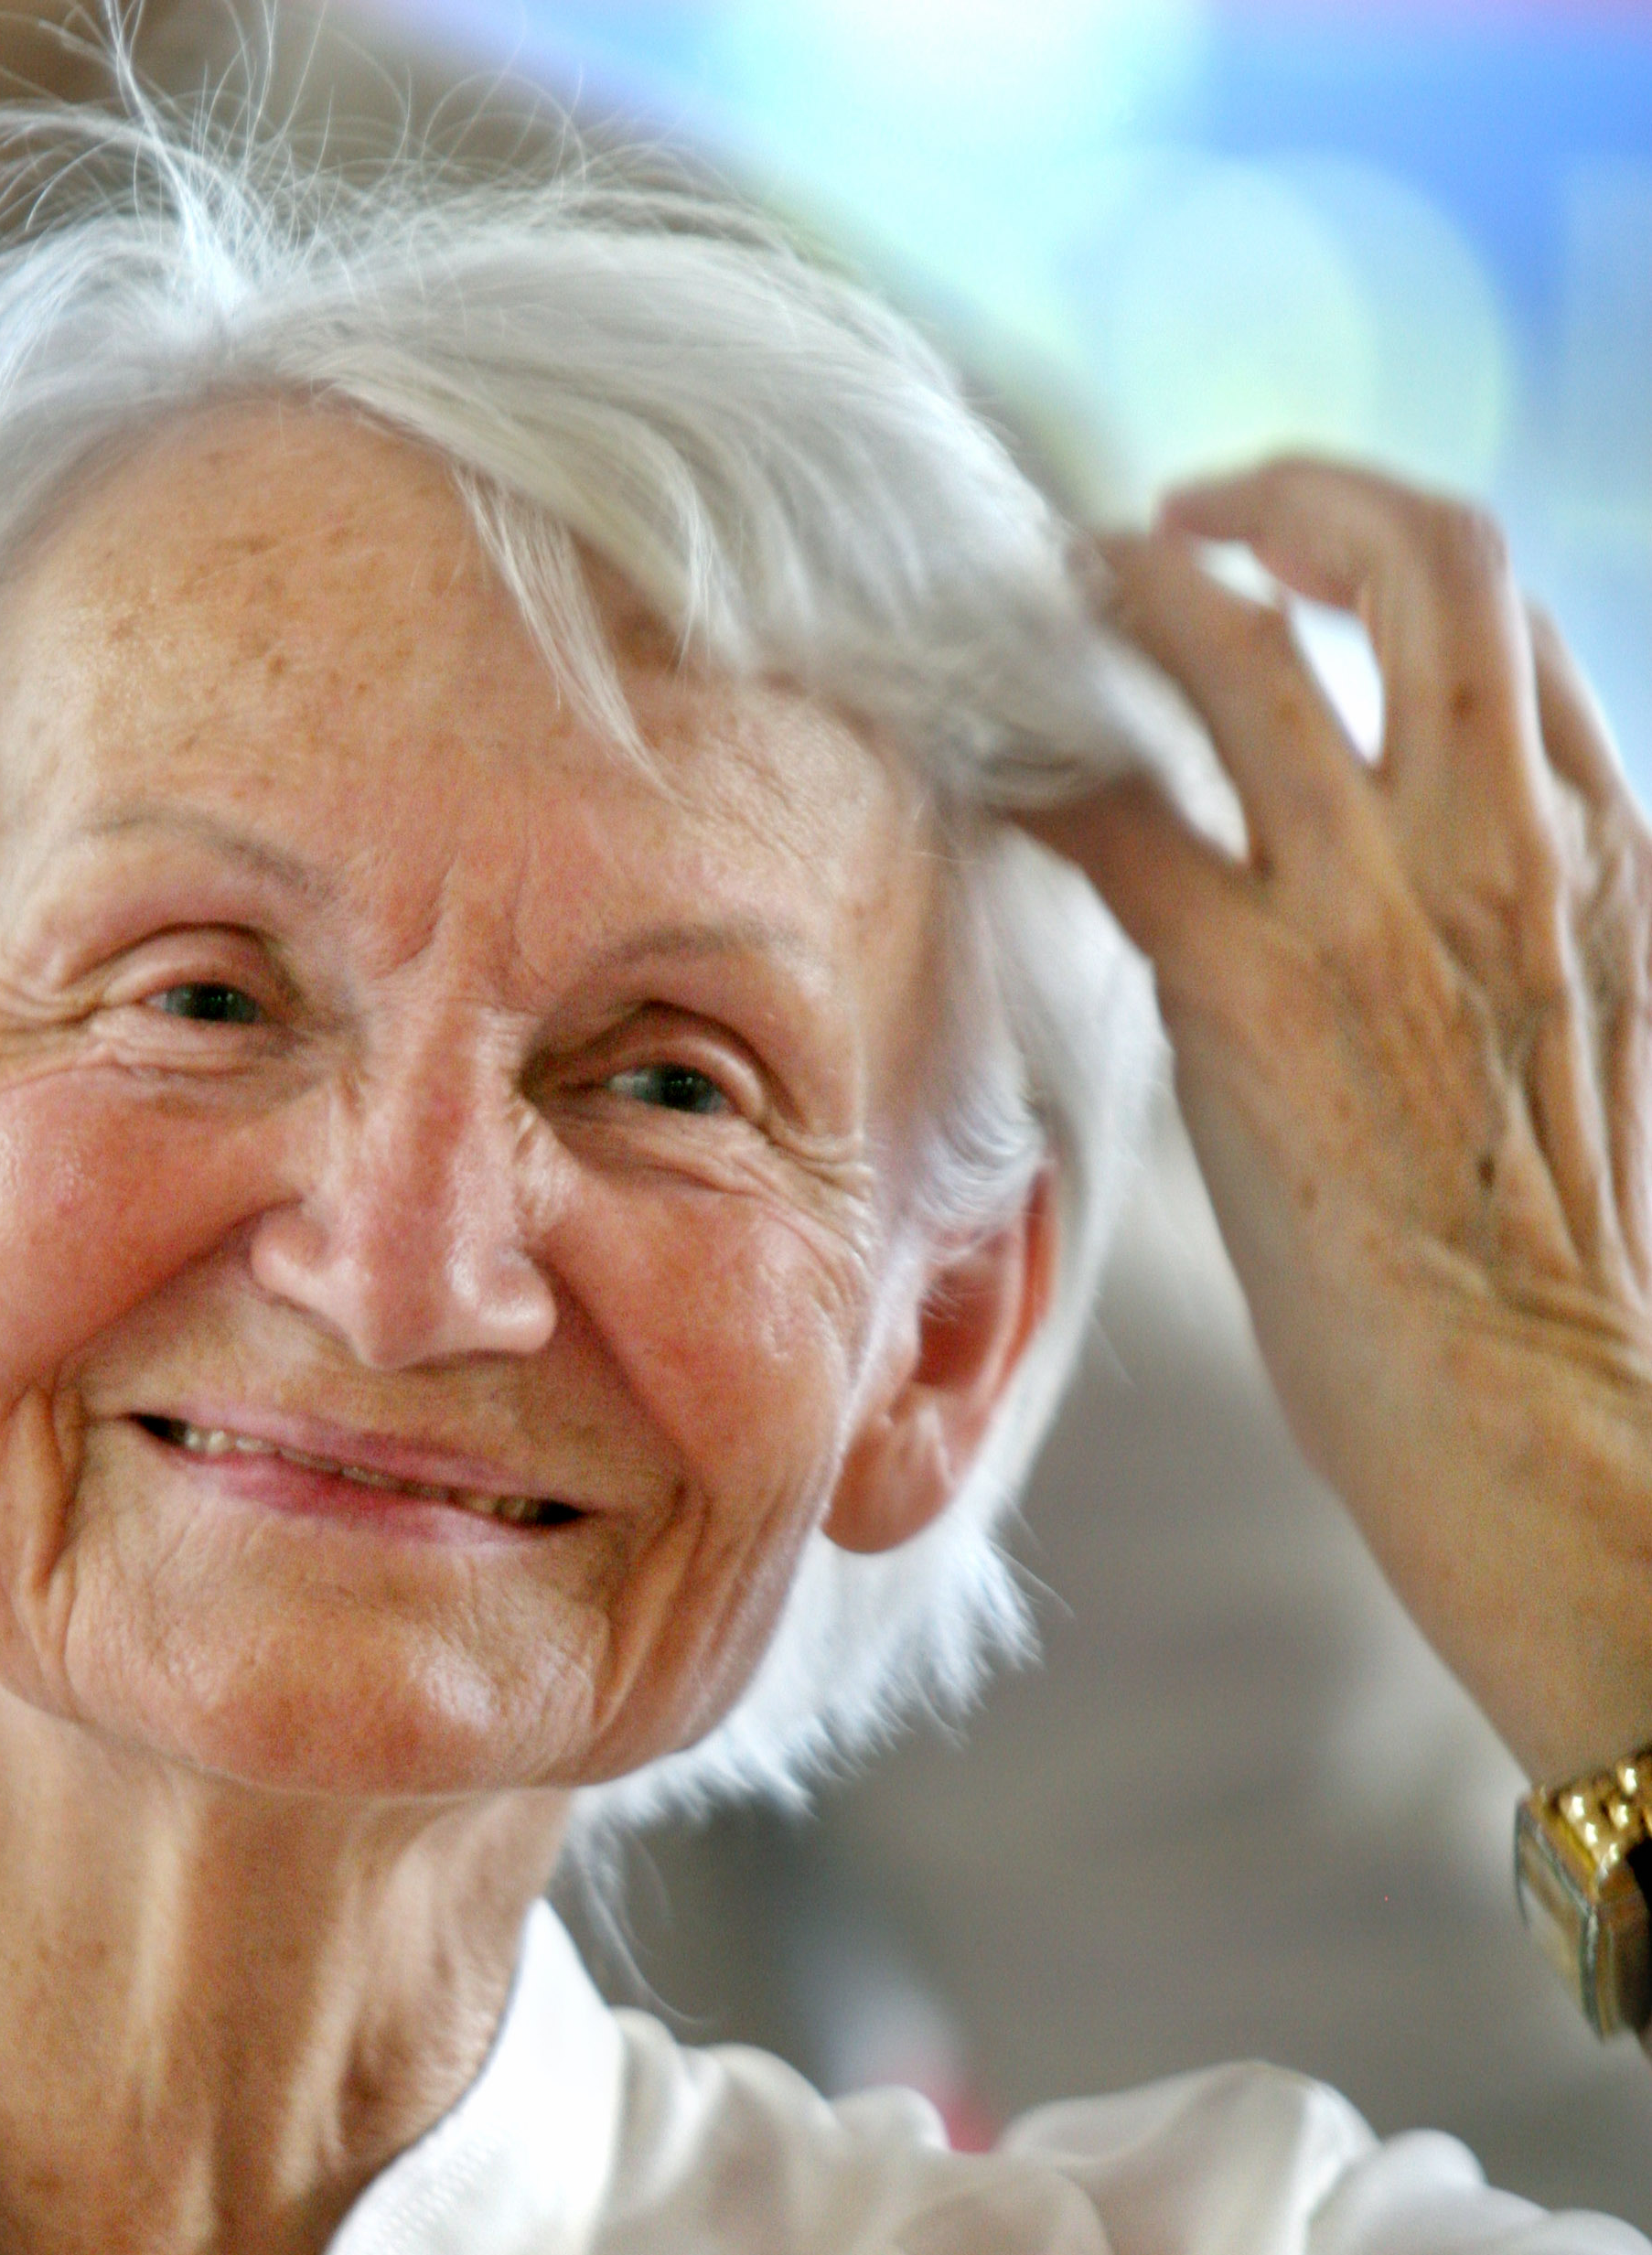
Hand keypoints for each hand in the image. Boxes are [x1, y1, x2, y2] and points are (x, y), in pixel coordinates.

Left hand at [1026, 457, 1651, 1783]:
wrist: (1533, 1422)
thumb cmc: (1539, 1273)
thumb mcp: (1584, 1041)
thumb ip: (1516, 916)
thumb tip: (1382, 859)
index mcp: (1605, 852)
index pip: (1506, 617)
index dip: (1380, 548)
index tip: (1289, 556)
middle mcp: (1508, 845)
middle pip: (1422, 554)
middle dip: (1289, 497)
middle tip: (1177, 520)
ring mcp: (1383, 911)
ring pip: (1244, 648)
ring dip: (1133, 598)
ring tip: (1057, 607)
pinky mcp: (1258, 997)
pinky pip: (1116, 818)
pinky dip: (1043, 779)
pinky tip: (999, 789)